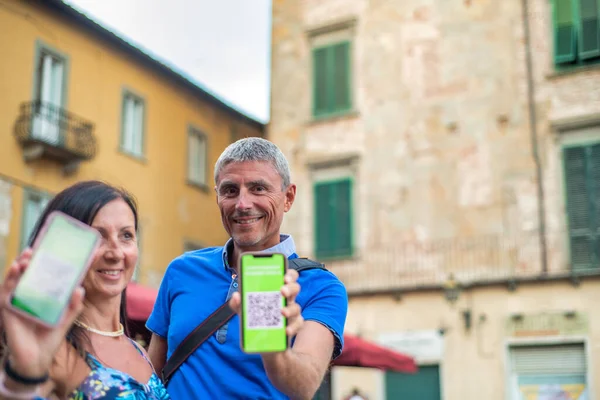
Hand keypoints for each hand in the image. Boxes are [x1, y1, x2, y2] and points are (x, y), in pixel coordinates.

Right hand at [0, 249, 84, 378]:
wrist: (38, 358)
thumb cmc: (50, 336)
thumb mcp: (66, 318)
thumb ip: (73, 305)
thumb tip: (80, 288)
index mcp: (43, 295)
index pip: (43, 275)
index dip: (45, 261)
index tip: (50, 247)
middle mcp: (29, 295)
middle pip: (28, 274)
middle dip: (30, 260)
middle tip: (36, 249)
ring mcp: (18, 301)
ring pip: (16, 279)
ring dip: (20, 265)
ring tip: (27, 256)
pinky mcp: (9, 310)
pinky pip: (7, 292)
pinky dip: (11, 279)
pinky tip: (16, 269)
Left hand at [228, 268, 303, 339]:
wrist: (262, 342)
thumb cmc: (256, 319)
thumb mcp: (245, 310)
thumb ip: (239, 303)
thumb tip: (236, 296)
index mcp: (277, 290)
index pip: (288, 277)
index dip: (289, 275)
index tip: (284, 277)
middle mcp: (286, 299)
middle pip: (295, 288)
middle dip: (290, 288)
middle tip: (282, 291)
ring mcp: (291, 313)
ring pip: (297, 307)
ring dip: (290, 309)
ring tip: (282, 312)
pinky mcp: (293, 326)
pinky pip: (298, 324)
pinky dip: (293, 327)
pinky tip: (286, 330)